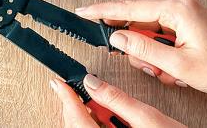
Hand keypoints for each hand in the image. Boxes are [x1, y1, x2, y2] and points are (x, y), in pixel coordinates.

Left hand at [51, 74, 183, 126]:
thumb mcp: (147, 117)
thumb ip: (117, 99)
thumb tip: (93, 83)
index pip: (76, 119)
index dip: (66, 98)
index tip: (59, 83)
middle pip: (76, 124)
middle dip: (75, 105)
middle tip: (75, 88)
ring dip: (86, 114)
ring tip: (94, 101)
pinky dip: (95, 123)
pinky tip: (104, 116)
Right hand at [75, 0, 206, 94]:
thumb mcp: (179, 65)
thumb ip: (143, 49)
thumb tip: (117, 38)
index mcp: (177, 9)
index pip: (128, 8)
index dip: (102, 11)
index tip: (82, 12)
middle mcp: (180, 2)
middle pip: (135, 11)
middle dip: (127, 36)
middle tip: (131, 56)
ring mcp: (184, 8)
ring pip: (145, 20)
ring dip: (144, 44)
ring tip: (161, 67)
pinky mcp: (186, 17)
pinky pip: (158, 26)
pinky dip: (155, 44)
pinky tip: (167, 63)